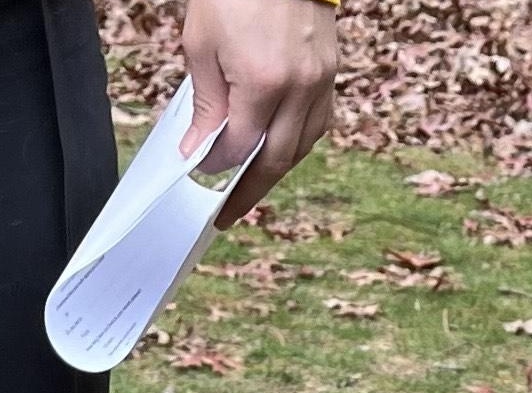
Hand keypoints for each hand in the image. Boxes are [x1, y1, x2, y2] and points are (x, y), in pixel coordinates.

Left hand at [179, 0, 337, 226]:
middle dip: (250, 190)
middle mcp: (299, 87)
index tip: (200, 168)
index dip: (217, 164)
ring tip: (253, 183)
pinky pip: (318, 121)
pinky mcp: (331, 69)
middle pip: (276, 160)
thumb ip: (206, 102)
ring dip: (276, 168)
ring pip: (302, 146)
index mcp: (263, 81)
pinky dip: (298, 140)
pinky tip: (280, 146)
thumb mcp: (202, 42)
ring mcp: (320, 79)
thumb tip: (200, 147)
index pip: (239, 146)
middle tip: (229, 211)